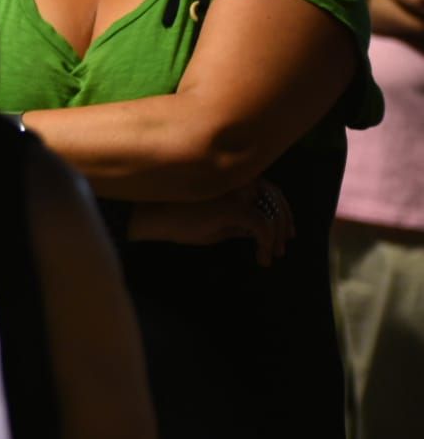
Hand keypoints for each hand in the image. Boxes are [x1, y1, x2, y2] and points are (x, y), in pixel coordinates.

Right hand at [128, 178, 293, 266]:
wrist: (151, 217)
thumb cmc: (177, 220)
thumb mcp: (214, 222)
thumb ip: (238, 223)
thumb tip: (260, 232)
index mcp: (233, 179)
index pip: (269, 188)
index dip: (282, 210)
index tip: (286, 232)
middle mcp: (238, 179)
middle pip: (275, 197)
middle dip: (284, 223)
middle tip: (283, 246)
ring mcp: (237, 191)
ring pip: (271, 212)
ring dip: (275, 236)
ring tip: (270, 255)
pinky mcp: (234, 206)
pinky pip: (261, 225)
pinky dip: (266, 244)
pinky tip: (261, 259)